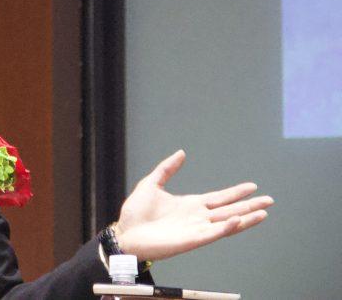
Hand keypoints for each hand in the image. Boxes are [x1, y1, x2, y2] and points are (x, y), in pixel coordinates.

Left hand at [114, 149, 272, 261]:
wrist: (125, 233)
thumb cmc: (136, 213)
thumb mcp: (151, 184)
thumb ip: (166, 169)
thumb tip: (181, 153)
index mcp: (190, 205)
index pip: (219, 198)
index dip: (235, 193)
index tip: (252, 186)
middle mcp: (197, 217)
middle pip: (229, 210)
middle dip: (249, 205)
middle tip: (269, 200)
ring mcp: (196, 229)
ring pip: (227, 224)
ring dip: (245, 219)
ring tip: (263, 213)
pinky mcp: (191, 240)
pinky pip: (213, 234)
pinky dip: (226, 228)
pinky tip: (238, 220)